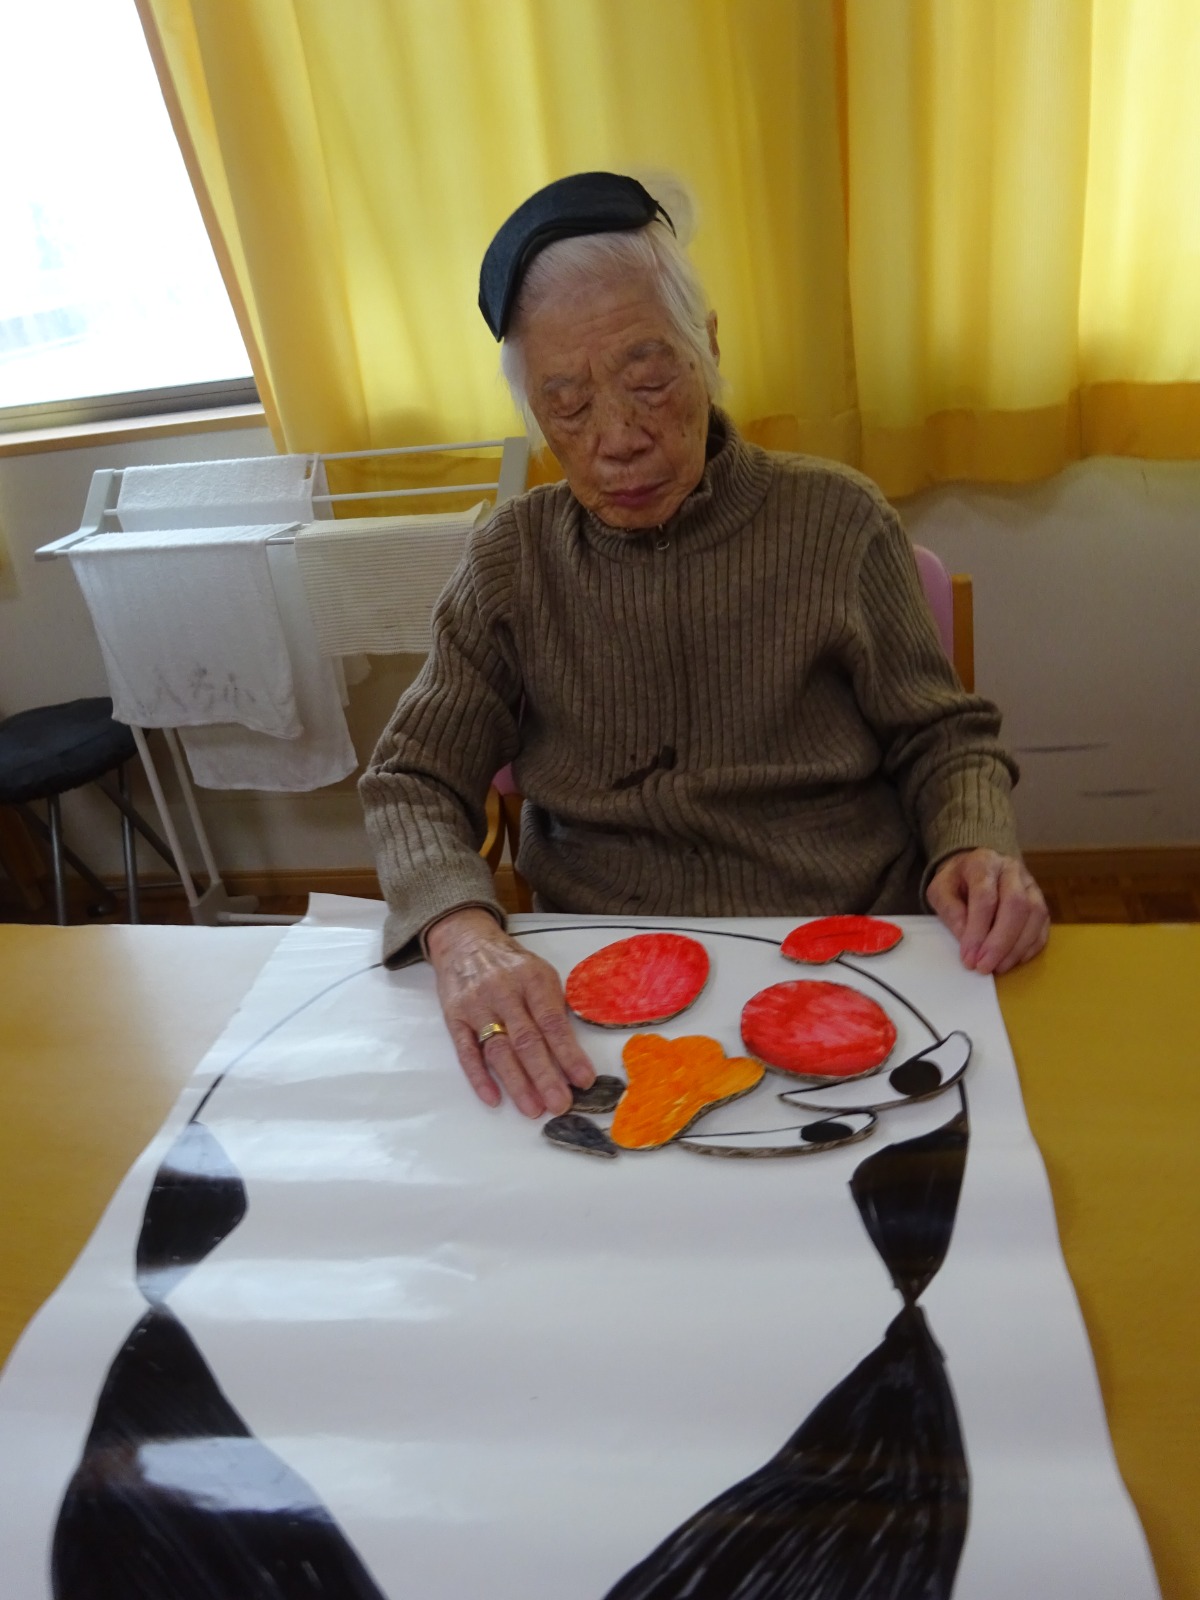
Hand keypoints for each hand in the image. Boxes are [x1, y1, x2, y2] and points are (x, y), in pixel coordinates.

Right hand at [425, 907, 594, 1117]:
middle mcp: (503, 992)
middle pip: (526, 1040)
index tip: (583, 1080)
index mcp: (532, 979)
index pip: (552, 1022)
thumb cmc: (510, 964)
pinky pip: (466, 1052)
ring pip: (498, 1050)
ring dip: (516, 1083)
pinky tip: (494, 1099)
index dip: (569, 1053)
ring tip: (533, 1109)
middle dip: (545, 1076)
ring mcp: (476, 1006)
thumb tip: (573, 1052)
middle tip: (559, 1104)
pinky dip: (479, 1077)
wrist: (464, 941)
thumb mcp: (540, 972)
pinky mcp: (454, 1017)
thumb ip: (553, 1007)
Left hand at [926, 848, 1049, 975]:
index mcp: (983, 862)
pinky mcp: (1040, 901)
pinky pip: (1043, 925)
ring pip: (1035, 915)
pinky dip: (1030, 947)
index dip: (978, 930)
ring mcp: (1030, 884)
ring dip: (1017, 947)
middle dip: (1000, 942)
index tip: (969, 957)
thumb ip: (950, 911)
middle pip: (1016, 905)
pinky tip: (1013, 960)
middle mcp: (1012, 870)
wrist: (974, 869)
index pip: (985, 897)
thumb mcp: (940, 891)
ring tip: (998, 967)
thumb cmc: (956, 882)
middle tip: (984, 967)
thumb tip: (966, 938)